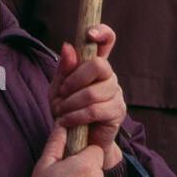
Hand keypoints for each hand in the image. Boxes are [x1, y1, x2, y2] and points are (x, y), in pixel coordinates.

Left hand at [50, 24, 126, 168]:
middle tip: (62, 93)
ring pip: (93, 91)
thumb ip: (64, 69)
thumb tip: (68, 46)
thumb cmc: (68, 112)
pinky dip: (76, 116)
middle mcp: (109, 76)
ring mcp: (116, 93)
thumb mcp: (58, 89)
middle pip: (99, 65)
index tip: (90, 34)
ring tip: (61, 111)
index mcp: (95, 65)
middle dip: (74, 79)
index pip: (107, 40)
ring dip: (71, 102)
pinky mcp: (117, 112)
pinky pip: (95, 110)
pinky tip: (66, 121)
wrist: (77, 143)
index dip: (102, 33)